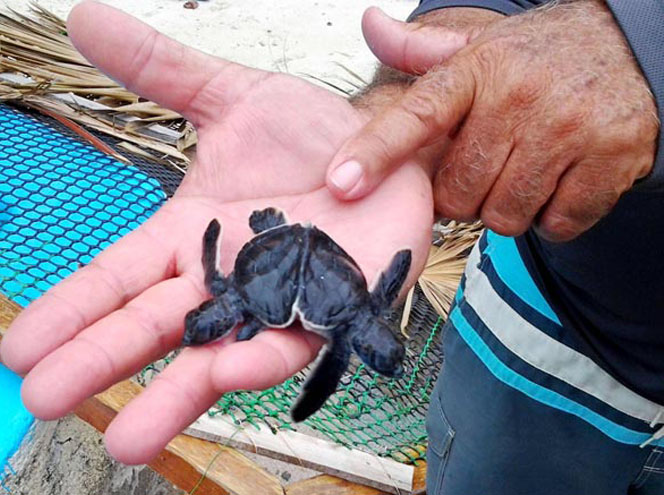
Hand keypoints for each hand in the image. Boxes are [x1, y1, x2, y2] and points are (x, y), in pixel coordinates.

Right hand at [0, 1, 432, 463]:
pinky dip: (263, 355)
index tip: (20, 343)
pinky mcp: (334, 310)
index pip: (120, 274)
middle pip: (154, 323)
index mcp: (194, 235)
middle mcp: (228, 278)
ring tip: (125, 438)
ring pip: (218, 352)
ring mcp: (280, 300)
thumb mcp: (233, 95)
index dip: (73, 307)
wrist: (388, 151)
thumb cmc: (315, 134)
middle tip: (43, 397)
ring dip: (173, 393)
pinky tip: (226, 370)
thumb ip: (164, 71)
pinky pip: (297, 340)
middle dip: (101, 359)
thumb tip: (84, 19)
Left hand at [327, 1, 658, 241]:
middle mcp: (520, 97)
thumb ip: (421, 49)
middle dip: (465, 194)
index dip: (375, 152)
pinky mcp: (611, 159)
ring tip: (523, 171)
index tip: (342, 182)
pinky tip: (558, 182)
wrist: (632, 49)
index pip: (417, 116)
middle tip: (486, 167)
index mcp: (479, 69)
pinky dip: (552, 216)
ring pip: (506, 216)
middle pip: (459, 193)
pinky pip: (556, 224)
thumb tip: (370, 26)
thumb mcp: (479, 46)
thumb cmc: (539, 59)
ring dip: (508, 208)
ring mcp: (569, 129)